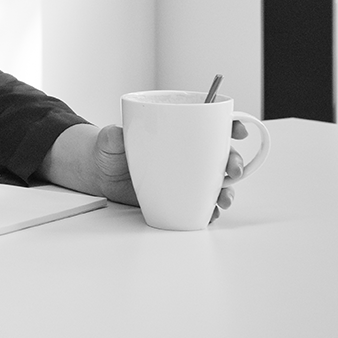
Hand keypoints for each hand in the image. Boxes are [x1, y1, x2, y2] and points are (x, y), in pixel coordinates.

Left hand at [45, 122, 248, 221]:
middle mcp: (187, 154)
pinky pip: (201, 203)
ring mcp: (185, 176)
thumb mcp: (110, 139)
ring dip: (228, 190)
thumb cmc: (109, 149)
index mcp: (178, 131)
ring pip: (217, 182)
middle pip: (221, 155)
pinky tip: (210, 213)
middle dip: (234, 161)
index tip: (236, 130)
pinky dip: (210, 209)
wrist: (101, 174)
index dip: (230, 125)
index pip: (212, 124)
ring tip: (224, 198)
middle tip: (233, 170)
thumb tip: (119, 133)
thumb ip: (113, 135)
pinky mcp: (179, 196)